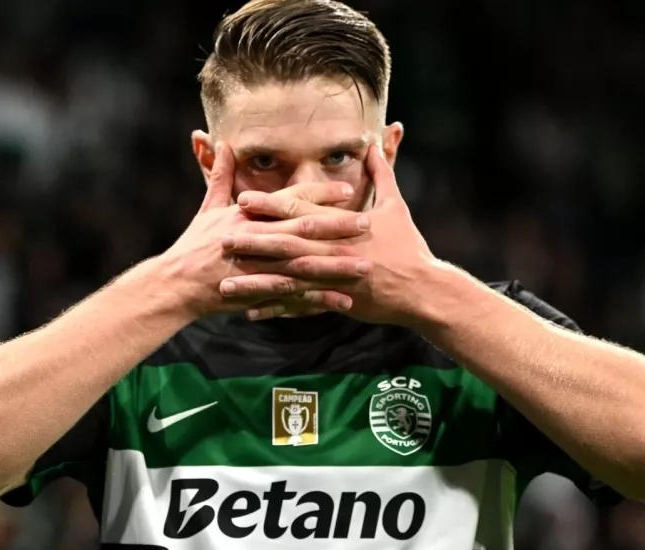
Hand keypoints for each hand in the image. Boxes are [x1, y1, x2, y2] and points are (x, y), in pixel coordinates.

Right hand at [160, 143, 372, 317]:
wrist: (176, 284)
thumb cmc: (193, 245)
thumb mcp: (208, 207)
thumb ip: (221, 175)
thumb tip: (224, 143)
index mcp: (248, 215)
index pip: (289, 200)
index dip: (320, 195)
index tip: (348, 191)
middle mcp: (256, 238)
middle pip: (304, 231)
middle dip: (337, 227)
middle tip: (368, 224)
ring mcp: (258, 267)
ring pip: (305, 266)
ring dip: (336, 266)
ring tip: (364, 266)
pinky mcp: (259, 293)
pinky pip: (295, 298)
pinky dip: (319, 300)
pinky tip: (343, 302)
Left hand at [220, 144, 438, 324]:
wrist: (423, 290)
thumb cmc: (409, 246)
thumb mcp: (397, 205)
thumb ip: (382, 173)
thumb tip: (375, 143)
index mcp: (344, 226)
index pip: (301, 211)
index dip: (270, 205)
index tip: (242, 199)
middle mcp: (334, 252)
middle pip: (287, 245)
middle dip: (253, 242)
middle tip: (222, 239)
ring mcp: (333, 280)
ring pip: (288, 280)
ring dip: (256, 281)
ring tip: (226, 283)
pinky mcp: (336, 302)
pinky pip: (300, 307)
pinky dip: (276, 310)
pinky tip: (251, 312)